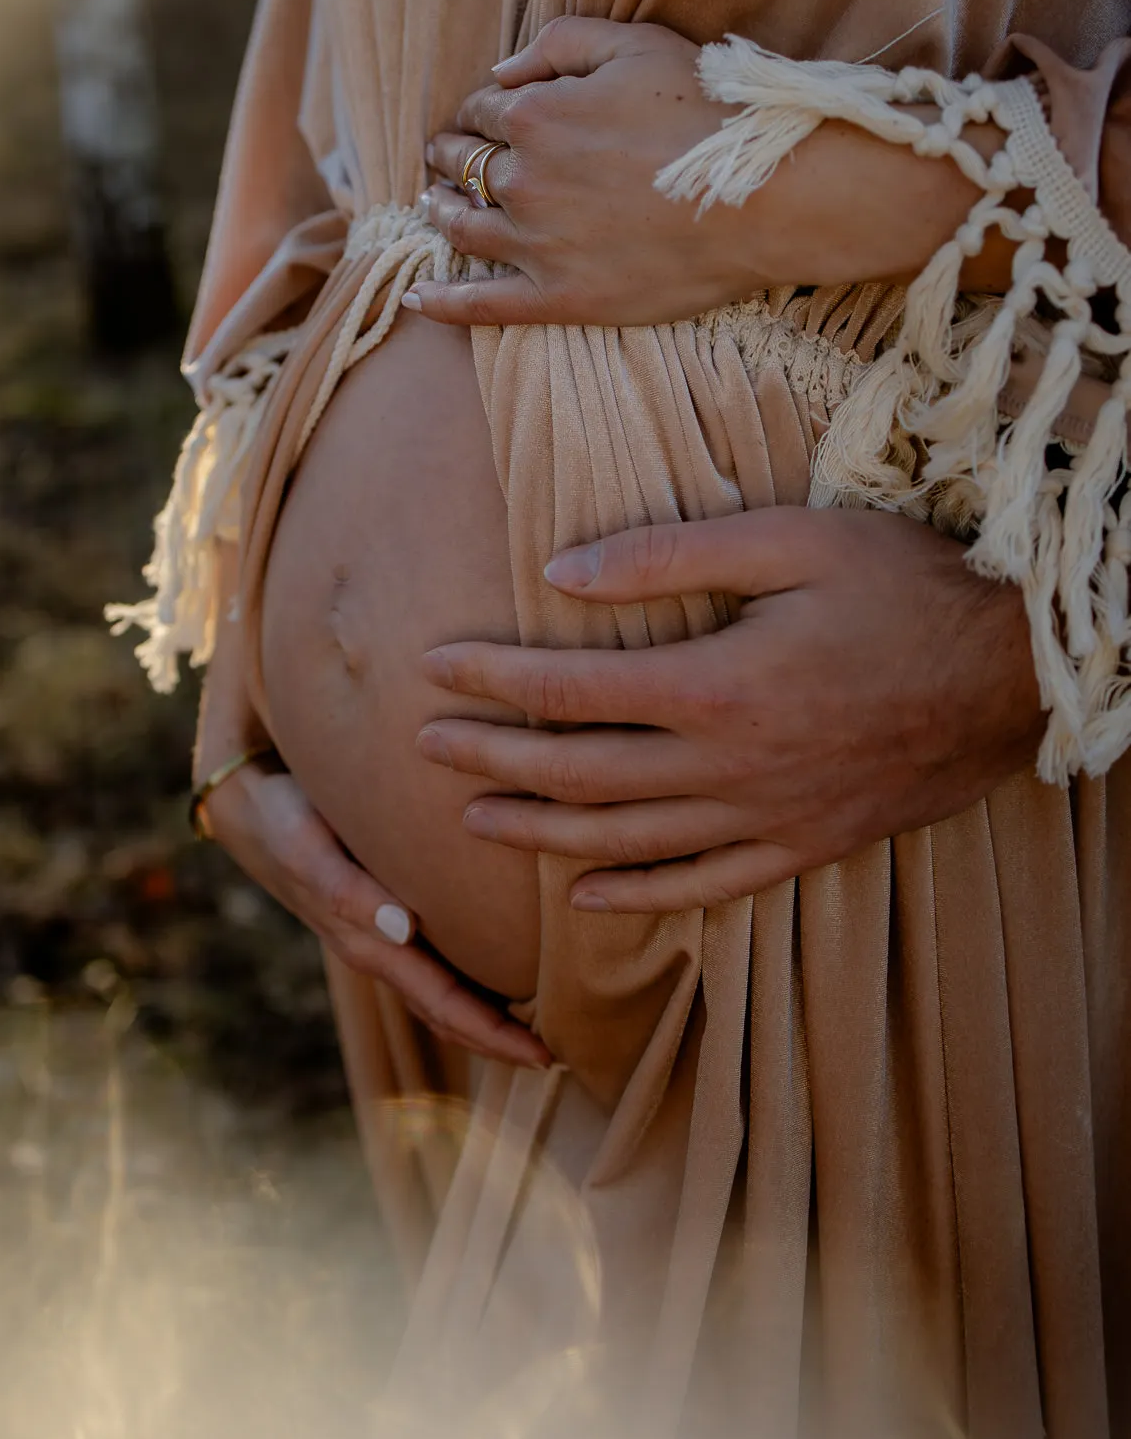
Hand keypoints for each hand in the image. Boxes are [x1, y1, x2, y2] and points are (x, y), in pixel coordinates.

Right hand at [206, 763, 549, 1067]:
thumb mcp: (308, 847)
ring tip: (541, 1022)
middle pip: (445, 1010)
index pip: (441, 1004)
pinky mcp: (381, 909)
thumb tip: (403, 929)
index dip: (491, 1034)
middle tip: (558, 1054)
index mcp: (367, 941)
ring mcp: (378, 933)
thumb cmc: (284, 818)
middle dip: (498, 1038)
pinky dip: (467, 976)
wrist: (246, 801)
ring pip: (439, 989)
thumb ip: (347, 889)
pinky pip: (432, 957)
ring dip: (485, 1013)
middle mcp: (377, 946)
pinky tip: (505, 965)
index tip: (543, 1055)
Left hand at [413, 18, 723, 325]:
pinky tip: (417, 298)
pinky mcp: (560, 298)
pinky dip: (443, 302)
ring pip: (462, 228)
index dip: (478, 111)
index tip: (480, 118)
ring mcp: (537, 245)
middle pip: (464, 167)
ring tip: (433, 205)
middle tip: (444, 158)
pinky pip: (483, 304)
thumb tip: (500, 72)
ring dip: (440, 211)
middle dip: (450, 157)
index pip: (483, 111)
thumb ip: (559, 43)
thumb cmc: (705, 112)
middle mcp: (523, 181)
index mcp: (534, 116)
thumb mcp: (635, 43)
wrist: (761, 196)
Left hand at [415, 508, 1043, 910]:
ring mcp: (767, 819)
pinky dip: (638, 896)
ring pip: (625, 840)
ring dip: (541, 831)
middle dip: (490, 759)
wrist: (1016, 673)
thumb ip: (667, 554)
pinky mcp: (805, 848)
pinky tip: (589, 898)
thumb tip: (559, 573)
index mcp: (717, 685)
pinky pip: (704, 888)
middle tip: (423, 748)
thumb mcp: (789, 540)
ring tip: (474, 819)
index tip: (432, 668)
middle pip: (579, 773)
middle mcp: (729, 767)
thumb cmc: (905, 586)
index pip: (570, 690)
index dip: (491, 680)